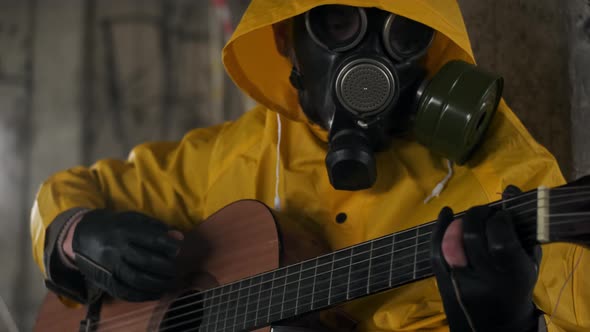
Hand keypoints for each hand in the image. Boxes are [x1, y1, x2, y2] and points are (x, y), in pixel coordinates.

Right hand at [71, 209, 182, 301]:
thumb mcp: (134, 219)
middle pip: (145, 261)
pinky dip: (142, 296)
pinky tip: (156, 294)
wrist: (82, 235)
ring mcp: (109, 266)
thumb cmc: (115, 226)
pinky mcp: (104, 280)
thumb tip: (179, 237)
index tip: (178, 251)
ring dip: (157, 284)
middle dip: (165, 268)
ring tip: (169, 284)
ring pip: (136, 279)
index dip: (167, 246)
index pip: (151, 239)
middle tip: (175, 271)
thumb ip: (157, 228)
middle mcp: (117, 249)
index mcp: (125, 231)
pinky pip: (124, 292)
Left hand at [431, 187, 540, 331]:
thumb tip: (510, 188)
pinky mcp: (442, 282)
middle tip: (484, 212)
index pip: (500, 239)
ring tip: (468, 217)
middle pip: (472, 236)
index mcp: (512, 275)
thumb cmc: (516, 288)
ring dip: (458, 222)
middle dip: (476, 215)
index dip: (499, 219)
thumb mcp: (529, 263)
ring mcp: (460, 281)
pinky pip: (435, 251)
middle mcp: (484, 279)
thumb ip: (523, 227)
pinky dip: (438, 229)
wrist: (493, 327)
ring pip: (450, 244)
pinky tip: (445, 214)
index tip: (502, 214)